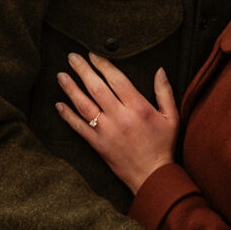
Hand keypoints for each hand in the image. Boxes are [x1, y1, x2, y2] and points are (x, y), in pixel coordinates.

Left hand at [56, 53, 177, 191]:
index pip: (117, 80)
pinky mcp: (98, 145)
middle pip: (97, 88)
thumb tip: (160, 70)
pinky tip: (59, 104)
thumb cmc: (163, 145)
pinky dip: (67, 115)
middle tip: (72, 57)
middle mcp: (120, 117)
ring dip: (71, 89)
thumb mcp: (172, 116)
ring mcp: (107, 131)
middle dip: (82, 70)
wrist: (152, 175)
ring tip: (61, 75)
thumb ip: (165, 92)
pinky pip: (79, 128)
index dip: (103, 65)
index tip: (93, 54)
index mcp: (138, 108)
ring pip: (84, 106)